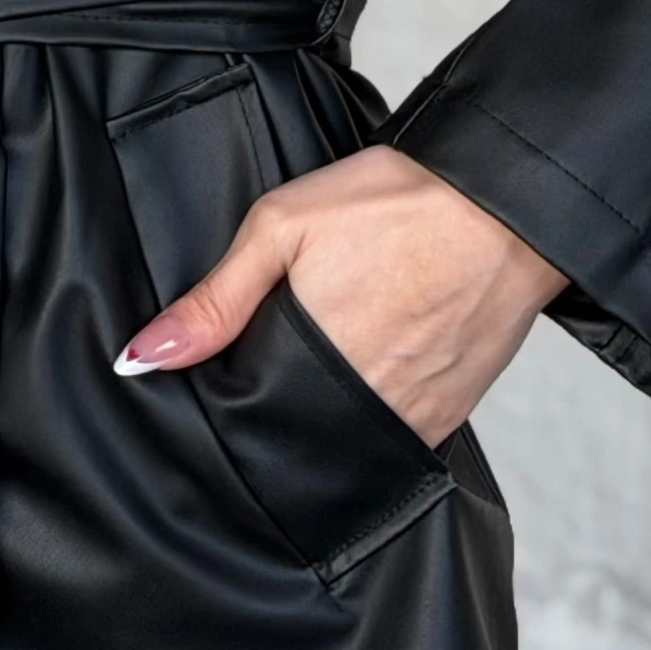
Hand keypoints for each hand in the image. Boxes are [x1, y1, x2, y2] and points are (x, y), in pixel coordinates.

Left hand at [116, 143, 563, 446]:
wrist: (505, 203)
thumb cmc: (398, 203)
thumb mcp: (283, 226)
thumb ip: (215, 299)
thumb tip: (145, 355)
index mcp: (312, 362)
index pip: (246, 417)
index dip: (229, 393)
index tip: (230, 364)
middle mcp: (362, 406)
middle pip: (294, 437)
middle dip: (277, 408)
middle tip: (284, 350)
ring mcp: (411, 418)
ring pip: (344, 446)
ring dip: (325, 414)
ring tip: (326, 357)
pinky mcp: (448, 417)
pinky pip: (394, 441)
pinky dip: (373, 417)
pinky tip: (368, 369)